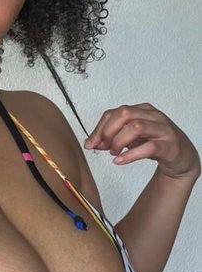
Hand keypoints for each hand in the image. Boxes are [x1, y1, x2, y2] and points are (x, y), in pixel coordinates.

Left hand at [84, 103, 200, 181]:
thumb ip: (112, 138)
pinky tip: (120, 161)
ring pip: (136, 127)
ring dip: (119, 141)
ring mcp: (163, 130)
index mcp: (141, 110)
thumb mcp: (130, 139)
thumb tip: (91, 143)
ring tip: (114, 153)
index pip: (114, 112)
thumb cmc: (154, 144)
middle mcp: (153, 116)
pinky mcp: (170, 146)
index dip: (99, 128)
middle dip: (108, 130)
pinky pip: (149, 147)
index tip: (90, 143)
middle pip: (125, 114)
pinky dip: (131, 154)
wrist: (181, 158)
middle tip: (103, 146)